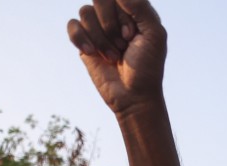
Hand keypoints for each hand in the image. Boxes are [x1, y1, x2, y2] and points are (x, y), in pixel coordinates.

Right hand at [67, 0, 167, 115]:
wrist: (133, 96)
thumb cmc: (148, 67)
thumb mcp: (154, 34)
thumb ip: (140, 7)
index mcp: (133, 10)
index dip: (122, 16)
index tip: (132, 36)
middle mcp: (115, 15)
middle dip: (110, 25)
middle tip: (123, 45)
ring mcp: (98, 28)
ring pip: (85, 12)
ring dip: (100, 38)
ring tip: (113, 56)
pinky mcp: (84, 41)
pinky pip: (72, 25)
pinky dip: (81, 39)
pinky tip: (92, 54)